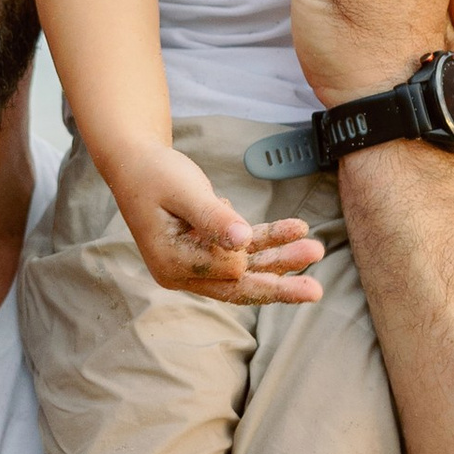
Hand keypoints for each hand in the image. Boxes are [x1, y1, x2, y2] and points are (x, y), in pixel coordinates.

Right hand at [95, 139, 324, 304]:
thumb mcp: (184, 191)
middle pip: (239, 285)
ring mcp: (198, 262)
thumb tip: (242, 243)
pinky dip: (270, 239)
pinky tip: (297, 229)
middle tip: (316, 292)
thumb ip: (213, 218)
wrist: (137, 162)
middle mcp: (184, 272)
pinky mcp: (210, 248)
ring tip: (316, 249)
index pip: (222, 272)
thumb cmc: (154, 174)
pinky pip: (246, 248)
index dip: (241, 252)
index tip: (238, 226)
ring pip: (248, 267)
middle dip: (279, 285)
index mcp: (171, 264)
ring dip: (281, 258)